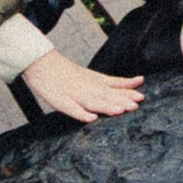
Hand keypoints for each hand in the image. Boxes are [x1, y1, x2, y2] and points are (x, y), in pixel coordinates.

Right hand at [20, 50, 142, 122]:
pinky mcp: (61, 102)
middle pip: (105, 95)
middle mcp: (87, 88)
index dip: (127, 93)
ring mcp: (74, 95)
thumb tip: (140, 80)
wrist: (41, 64)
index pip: (114, 88)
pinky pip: (71, 109)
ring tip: (119, 111)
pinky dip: (81, 114)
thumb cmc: (70, 73)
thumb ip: (117, 82)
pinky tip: (91, 119)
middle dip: (120, 101)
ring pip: (92, 102)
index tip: (141, 97)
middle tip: (135, 105)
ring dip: (106, 106)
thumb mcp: (96, 76)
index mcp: (96, 82)